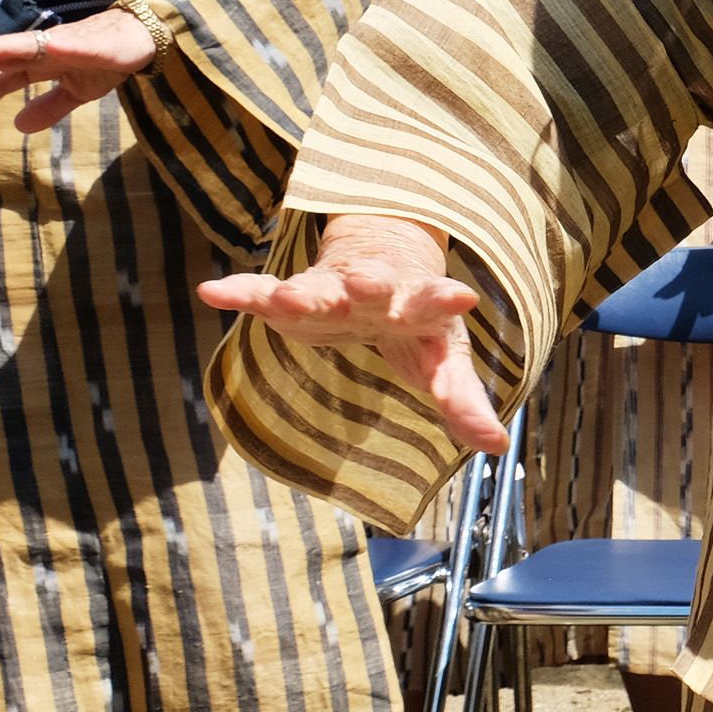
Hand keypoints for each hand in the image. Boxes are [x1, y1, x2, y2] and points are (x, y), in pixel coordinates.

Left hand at [0, 7, 159, 131]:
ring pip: (30, 44)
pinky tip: (42, 45)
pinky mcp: (93, 42)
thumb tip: (18, 125)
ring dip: (4, 45)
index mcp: (44, 63)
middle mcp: (49, 49)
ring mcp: (68, 42)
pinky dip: (56, 45)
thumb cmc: (108, 60)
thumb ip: (49, 107)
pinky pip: (73, 44)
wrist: (145, 37)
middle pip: (8, 55)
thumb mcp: (77, 93)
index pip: (7, 76)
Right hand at [199, 217, 505, 451]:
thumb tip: (499, 447)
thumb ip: (464, 402)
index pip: (438, 304)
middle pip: (376, 286)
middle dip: (370, 285)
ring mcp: (333, 290)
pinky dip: (239, 292)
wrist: (380, 264)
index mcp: (422, 306)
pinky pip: (262, 293)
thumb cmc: (418, 326)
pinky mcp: (292, 297)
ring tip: (289, 297)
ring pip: (319, 287)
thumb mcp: (442, 361)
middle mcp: (378, 291)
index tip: (464, 293)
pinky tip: (213, 291)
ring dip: (306, 291)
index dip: (447, 302)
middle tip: (368, 284)